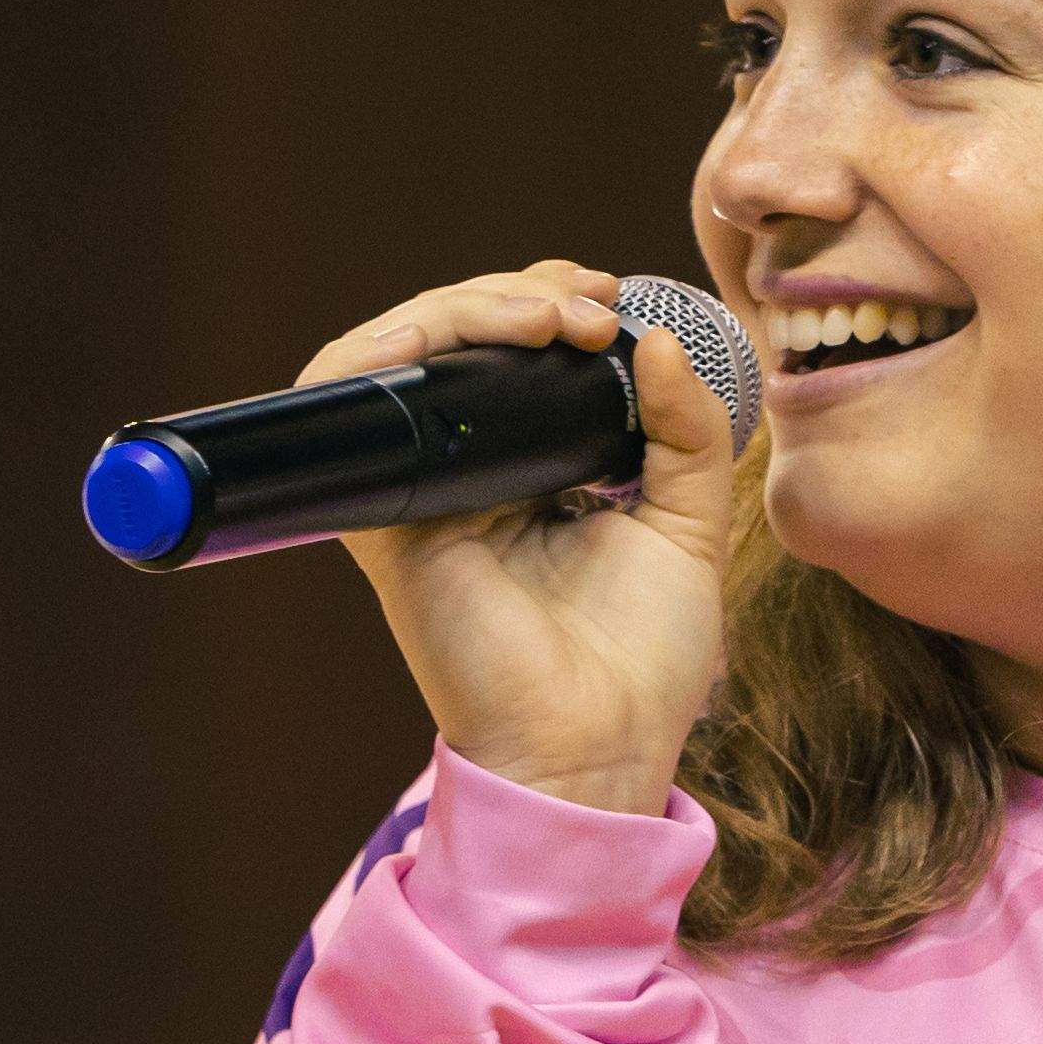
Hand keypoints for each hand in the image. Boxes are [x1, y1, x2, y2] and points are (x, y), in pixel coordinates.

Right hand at [298, 262, 742, 815]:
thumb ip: (688, 431)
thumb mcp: (691, 524)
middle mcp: (465, 472)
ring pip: (404, 355)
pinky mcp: (383, 516)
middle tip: (589, 309)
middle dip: (520, 295)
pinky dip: (388, 351)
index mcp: (530, 470)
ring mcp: (418, 490)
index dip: (551, 304)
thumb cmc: (643, 660)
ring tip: (548, 318)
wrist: (599, 748)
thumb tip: (657, 341)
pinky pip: (351, 407)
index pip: (515, 353)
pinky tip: (460, 339)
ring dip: (468, 308)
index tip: (612, 304)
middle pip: (460, 340)